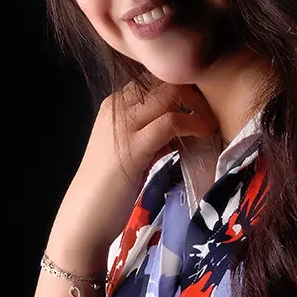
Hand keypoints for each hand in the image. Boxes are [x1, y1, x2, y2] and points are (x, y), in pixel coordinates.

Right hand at [46, 81, 217, 272]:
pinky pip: (171, 121)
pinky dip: (194, 124)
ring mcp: (123, 125)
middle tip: (212, 112)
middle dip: (193, 92)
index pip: (153, 79)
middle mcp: (116, 107)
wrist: (84, 218)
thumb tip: (181, 126)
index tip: (202, 105)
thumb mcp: (131, 151)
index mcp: (113, 105)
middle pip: (163, 80)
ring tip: (211, 123)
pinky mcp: (134, 146)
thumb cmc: (107, 190)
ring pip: (168, 93)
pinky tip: (205, 134)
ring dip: (197, 106)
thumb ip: (151, 135)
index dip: (182, 87)